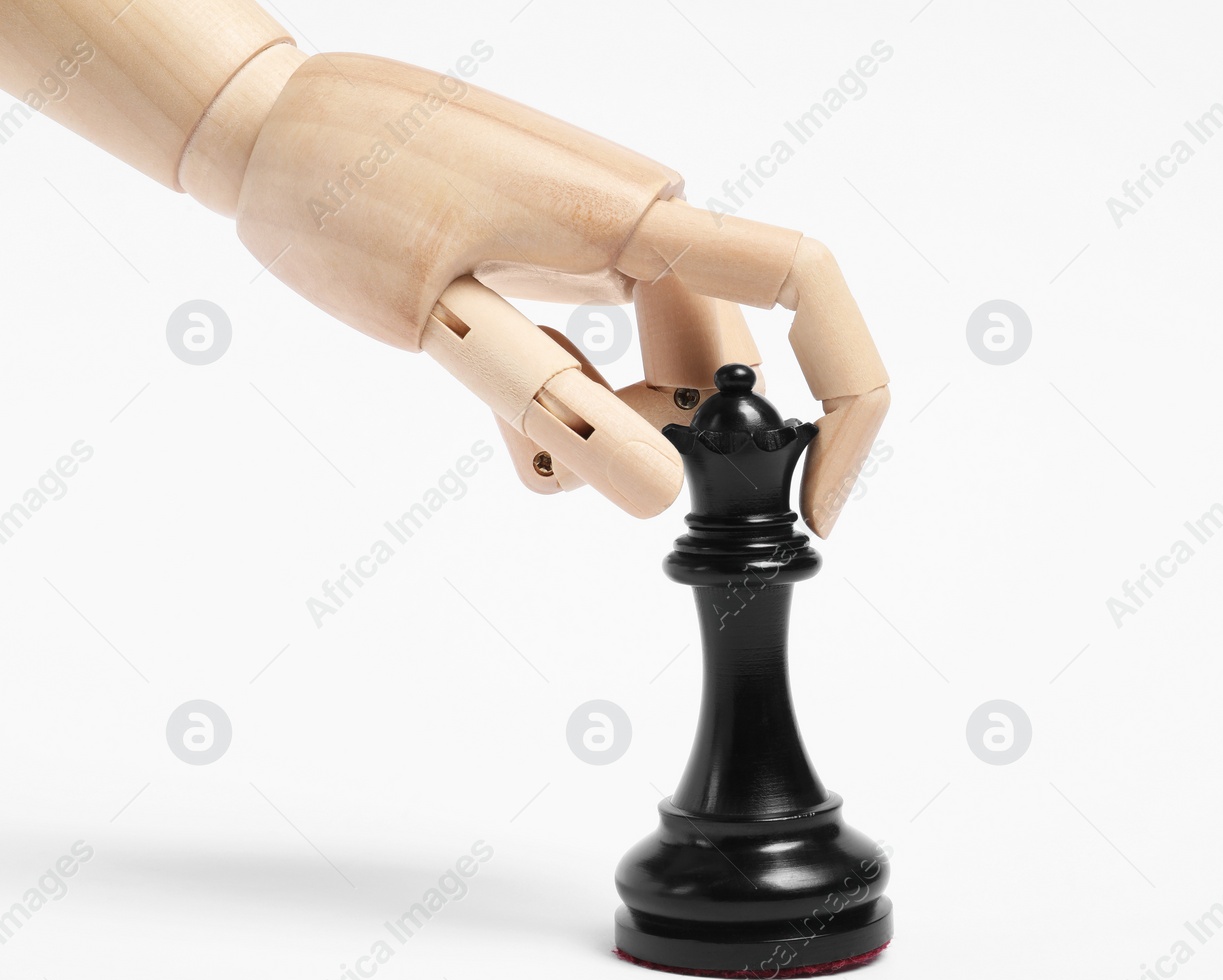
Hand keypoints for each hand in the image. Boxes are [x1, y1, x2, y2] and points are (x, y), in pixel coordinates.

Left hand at [234, 52, 888, 535]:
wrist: (264, 123)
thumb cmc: (335, 194)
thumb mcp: (440, 321)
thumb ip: (556, 405)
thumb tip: (660, 496)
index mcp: (636, 218)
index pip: (800, 286)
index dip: (847, 394)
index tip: (821, 501)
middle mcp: (647, 223)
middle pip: (728, 358)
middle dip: (670, 436)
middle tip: (564, 457)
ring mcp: (614, 239)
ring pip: (672, 365)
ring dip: (611, 421)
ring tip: (508, 419)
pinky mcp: (578, 255)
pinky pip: (623, 348)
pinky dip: (582, 398)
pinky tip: (506, 395)